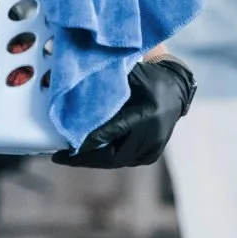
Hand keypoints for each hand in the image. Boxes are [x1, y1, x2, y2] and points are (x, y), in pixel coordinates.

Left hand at [53, 55, 196, 168]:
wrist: (177, 90)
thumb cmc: (149, 78)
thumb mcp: (130, 76)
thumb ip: (107, 86)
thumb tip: (73, 89)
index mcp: (147, 114)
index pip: (113, 131)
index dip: (89, 140)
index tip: (66, 146)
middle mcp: (152, 135)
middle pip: (113, 155)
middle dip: (85, 157)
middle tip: (59, 157)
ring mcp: (153, 148)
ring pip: (116, 161)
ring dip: (92, 160)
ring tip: (68, 157)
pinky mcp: (150, 155)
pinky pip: (123, 161)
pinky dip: (105, 159)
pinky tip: (86, 155)